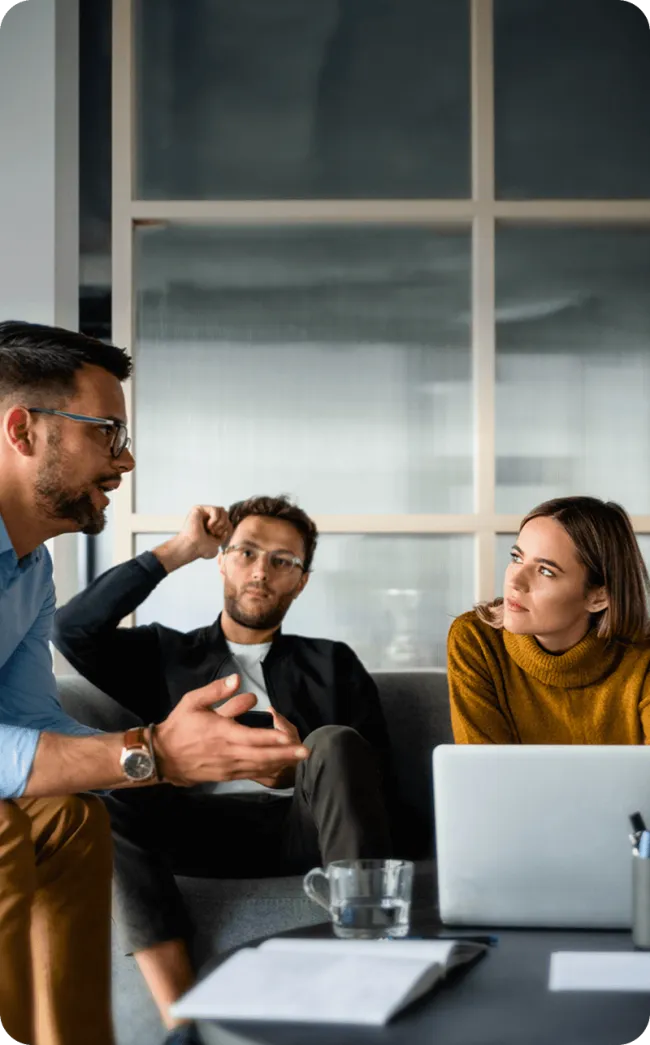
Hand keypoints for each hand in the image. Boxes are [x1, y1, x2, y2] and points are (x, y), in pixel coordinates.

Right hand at [153, 505, 232, 572]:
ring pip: (222, 510)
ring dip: (220, 522)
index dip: (228, 528)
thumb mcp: (218, 541)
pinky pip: (215, 509)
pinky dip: (215, 519)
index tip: (220, 536)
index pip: (227, 519)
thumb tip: (227, 529)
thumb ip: (224, 533)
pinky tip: (207, 526)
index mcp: (210, 523)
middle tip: (215, 533)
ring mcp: (202, 512)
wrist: (192, 548)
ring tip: (211, 530)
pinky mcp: (197, 508)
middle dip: (224, 525)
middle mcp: (206, 516)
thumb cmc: (201, 548)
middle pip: (225, 513)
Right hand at [153, 674, 308, 786]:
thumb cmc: (179, 726)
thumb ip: (217, 691)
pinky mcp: (226, 776)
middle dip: (285, 754)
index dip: (272, 738)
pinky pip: (250, 775)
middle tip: (305, 752)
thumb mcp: (193, 701)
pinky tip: (278, 768)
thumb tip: (238, 679)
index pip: (252, 737)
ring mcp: (228, 767)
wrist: (162, 756)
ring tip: (297, 760)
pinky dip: (266, 772)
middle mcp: (228, 752)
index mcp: (222, 733)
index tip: (289, 737)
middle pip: (261, 755)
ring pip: (258, 767)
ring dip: (279, 764)